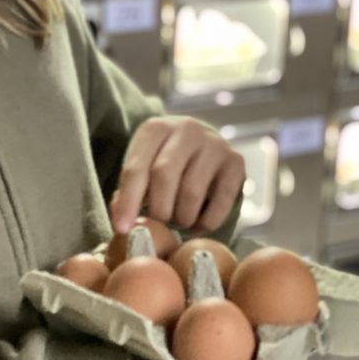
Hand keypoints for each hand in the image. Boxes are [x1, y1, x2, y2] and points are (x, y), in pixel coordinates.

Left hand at [110, 116, 244, 233]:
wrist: (203, 145)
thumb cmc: (164, 161)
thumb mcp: (142, 167)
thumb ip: (128, 193)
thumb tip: (123, 224)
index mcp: (155, 129)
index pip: (136, 169)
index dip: (127, 202)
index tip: (122, 230)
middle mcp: (185, 129)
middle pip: (164, 177)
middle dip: (158, 210)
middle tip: (160, 224)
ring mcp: (214, 143)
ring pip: (192, 192)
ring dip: (182, 218)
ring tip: (178, 220)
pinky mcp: (236, 161)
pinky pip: (221, 202)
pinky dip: (207, 222)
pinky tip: (198, 223)